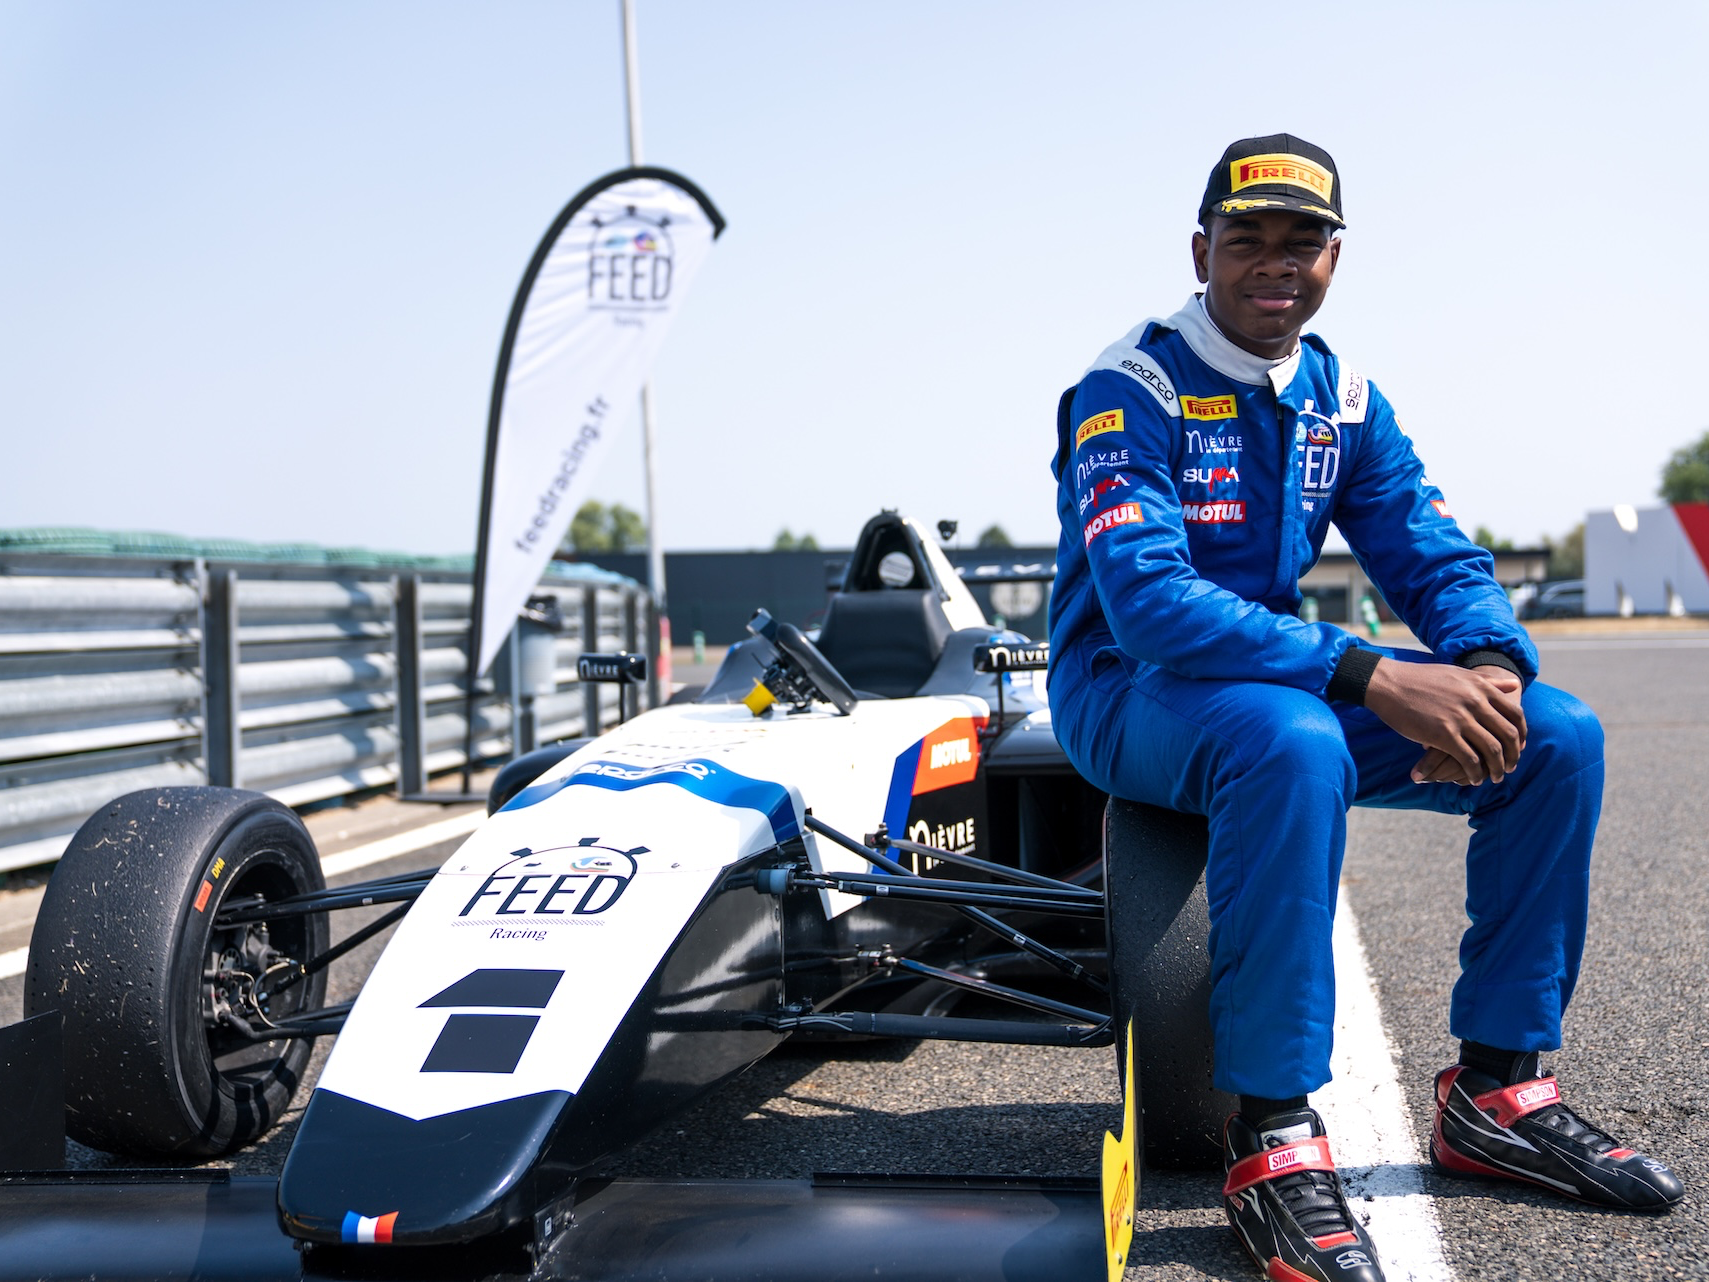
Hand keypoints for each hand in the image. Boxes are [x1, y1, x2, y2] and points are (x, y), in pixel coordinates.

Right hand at [1363, 660, 1525, 785]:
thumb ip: (1488, 681)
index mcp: (1481, 688)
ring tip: (1495, 777)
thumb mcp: (1459, 674)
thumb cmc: (1422, 679)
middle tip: (1509, 768)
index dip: (1521, 735)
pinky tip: (1473, 779)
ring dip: (1496, 768)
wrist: (1390, 683)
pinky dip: (1475, 773)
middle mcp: (1475, 702)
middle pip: (1508, 735)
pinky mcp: (1443, 734)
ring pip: (1491, 750)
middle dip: (1513, 756)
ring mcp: (1460, 718)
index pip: (1515, 715)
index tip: (1518, 747)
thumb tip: (1514, 684)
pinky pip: (1469, 760)